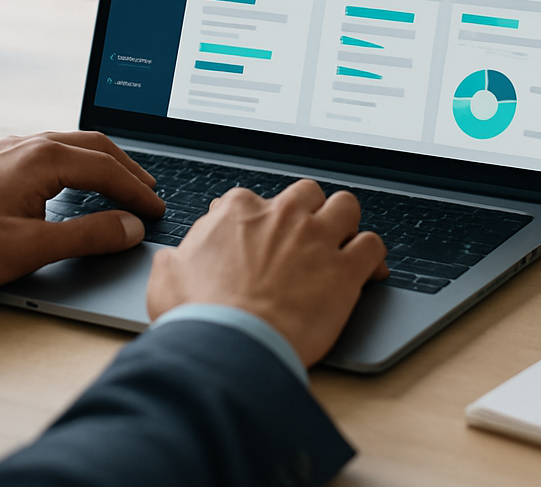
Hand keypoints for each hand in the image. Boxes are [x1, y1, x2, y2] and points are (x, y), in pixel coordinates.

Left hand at [0, 131, 164, 296]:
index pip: (108, 170)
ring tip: (120, 185)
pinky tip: (73, 185)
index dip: (137, 192)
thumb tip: (129, 228)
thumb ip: (88, 236)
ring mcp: (9, 151)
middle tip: (149, 192)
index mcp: (44, 158)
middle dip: (127, 169)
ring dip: (103, 164)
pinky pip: (50, 152)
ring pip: (72, 146)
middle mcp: (29, 145)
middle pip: (95, 147)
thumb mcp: (30, 247)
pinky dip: (77, 165)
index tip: (156, 210)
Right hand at [145, 179, 387, 367]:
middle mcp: (282, 216)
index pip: (253, 199)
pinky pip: (373, 246)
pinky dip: (372, 256)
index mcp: (238, 212)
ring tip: (340, 243)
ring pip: (346, 206)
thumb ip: (175, 259)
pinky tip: (367, 270)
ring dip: (345, 223)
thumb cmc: (200, 318)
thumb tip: (174, 259)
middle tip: (303, 237)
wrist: (231, 347)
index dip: (257, 221)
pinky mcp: (345, 270)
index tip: (258, 239)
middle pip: (307, 193)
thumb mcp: (167, 279)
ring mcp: (317, 239)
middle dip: (308, 211)